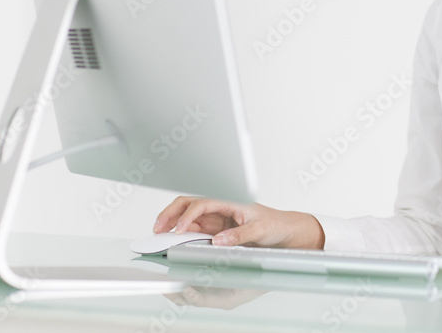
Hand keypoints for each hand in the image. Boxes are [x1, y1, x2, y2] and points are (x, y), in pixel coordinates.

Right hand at [152, 197, 325, 249]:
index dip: (187, 216)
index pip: (202, 204)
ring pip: (188, 216)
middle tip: (156, 228)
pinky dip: (180, 233)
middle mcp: (221, 207)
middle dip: (170, 213)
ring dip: (172, 222)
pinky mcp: (216, 228)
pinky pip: (194, 228)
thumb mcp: (260, 230)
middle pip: (188, 204)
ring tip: (158, 233)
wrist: (284, 230)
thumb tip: (217, 241)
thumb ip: (239, 236)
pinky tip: (172, 239)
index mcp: (230, 201)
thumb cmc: (275, 224)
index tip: (178, 230)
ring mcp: (217, 217)